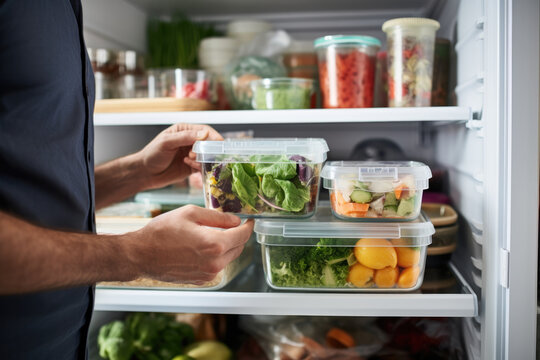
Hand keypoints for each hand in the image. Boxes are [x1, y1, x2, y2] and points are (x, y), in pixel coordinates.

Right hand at [127, 205, 253, 283]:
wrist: (141, 255)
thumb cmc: (162, 231)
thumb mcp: (191, 214)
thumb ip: (218, 217)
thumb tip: (236, 221)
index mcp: (215, 245)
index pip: (243, 235)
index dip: (248, 225)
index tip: (249, 220)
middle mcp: (215, 263)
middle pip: (238, 247)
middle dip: (237, 235)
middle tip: (230, 224)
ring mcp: (208, 274)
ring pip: (228, 257)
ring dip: (225, 246)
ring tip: (210, 234)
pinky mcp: (201, 280)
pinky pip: (216, 266)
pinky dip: (214, 256)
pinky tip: (200, 247)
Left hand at [136, 123, 221, 189]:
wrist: (145, 173)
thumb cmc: (152, 154)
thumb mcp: (167, 143)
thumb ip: (185, 137)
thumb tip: (204, 133)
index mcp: (184, 131)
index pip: (204, 130)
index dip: (213, 136)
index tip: (220, 142)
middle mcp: (190, 142)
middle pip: (208, 143)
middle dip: (208, 149)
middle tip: (199, 155)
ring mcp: (192, 154)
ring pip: (207, 156)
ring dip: (202, 159)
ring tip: (190, 160)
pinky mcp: (192, 167)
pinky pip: (203, 166)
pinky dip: (200, 167)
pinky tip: (189, 166)